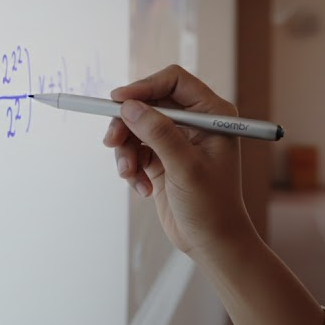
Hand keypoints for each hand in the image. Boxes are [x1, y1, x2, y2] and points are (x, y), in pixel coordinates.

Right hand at [102, 65, 253, 255]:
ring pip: (136, 126)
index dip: (144, 87)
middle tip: (111, 141)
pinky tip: (142, 188)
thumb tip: (129, 106)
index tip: (118, 101)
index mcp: (212, 114)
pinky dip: (130, 166)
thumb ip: (158, 133)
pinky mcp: (161, 158)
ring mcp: (176, 140)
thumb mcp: (185, 167)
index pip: (174, 81)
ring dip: (126, 150)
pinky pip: (133, 149)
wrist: (212, 243)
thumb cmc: (212, 206)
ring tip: (129, 174)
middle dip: (127, 123)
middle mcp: (194, 122)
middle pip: (148, 102)